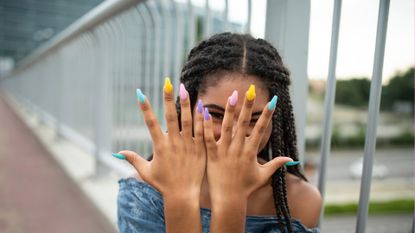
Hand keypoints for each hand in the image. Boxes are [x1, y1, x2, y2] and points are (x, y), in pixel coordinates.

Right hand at [117, 80, 205, 198]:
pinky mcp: (200, 149)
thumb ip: (133, 159)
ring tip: (185, 89)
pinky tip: (202, 106)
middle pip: (170, 117)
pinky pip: (201, 131)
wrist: (183, 196)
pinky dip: (201, 119)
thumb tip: (117, 153)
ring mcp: (188, 145)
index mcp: (160, 147)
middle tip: (168, 83)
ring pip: (187, 121)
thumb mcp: (146, 172)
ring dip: (186, 104)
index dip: (145, 108)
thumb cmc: (163, 185)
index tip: (139, 93)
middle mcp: (173, 143)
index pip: (151, 123)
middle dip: (168, 99)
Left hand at [204, 86, 291, 202]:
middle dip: (248, 106)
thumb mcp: (263, 175)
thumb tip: (291, 159)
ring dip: (229, 111)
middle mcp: (239, 149)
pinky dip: (207, 126)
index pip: (260, 129)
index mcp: (251, 152)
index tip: (272, 101)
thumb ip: (276, 164)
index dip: (267, 115)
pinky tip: (205, 113)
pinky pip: (209, 139)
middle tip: (250, 90)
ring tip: (232, 95)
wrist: (229, 200)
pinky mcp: (212, 155)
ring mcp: (225, 151)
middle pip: (244, 124)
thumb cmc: (246, 188)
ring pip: (227, 128)